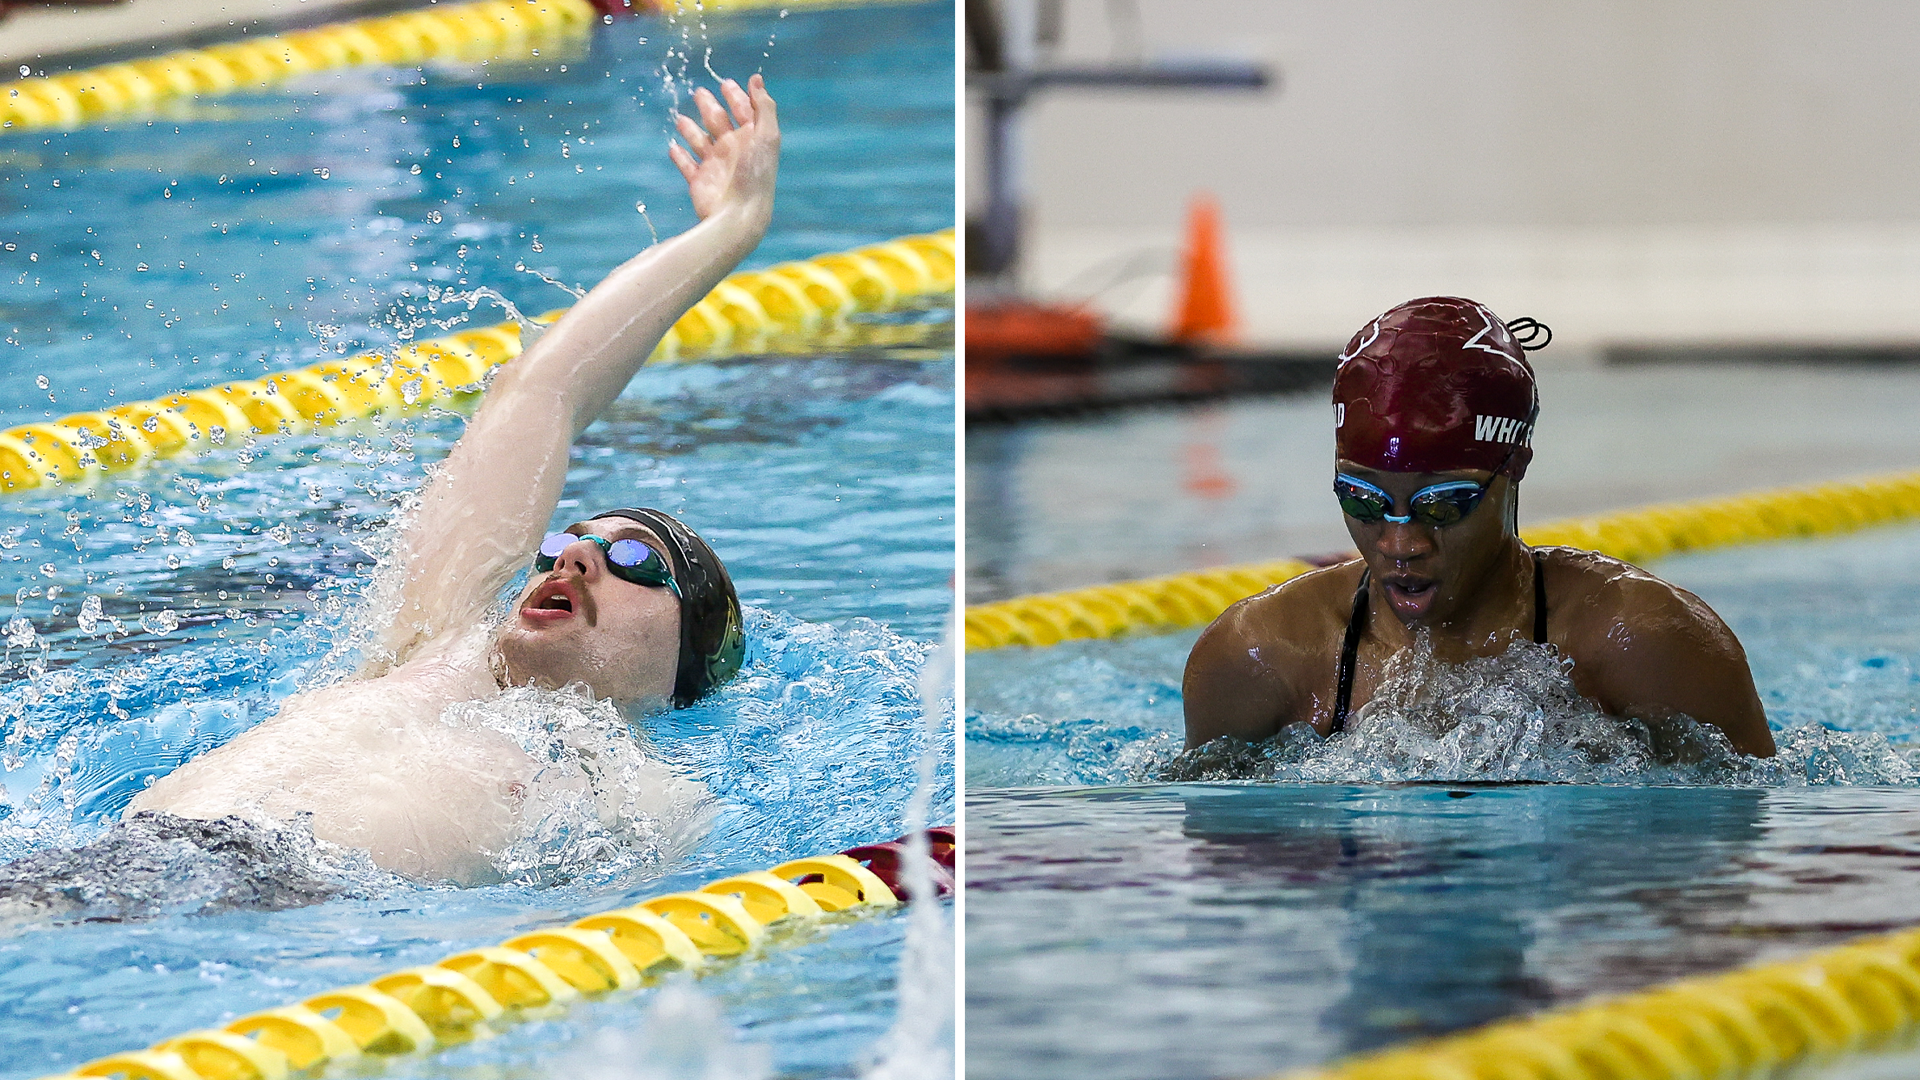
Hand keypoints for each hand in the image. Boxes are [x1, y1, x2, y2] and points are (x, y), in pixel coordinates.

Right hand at [668, 74, 778, 224]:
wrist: (738, 214)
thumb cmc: (755, 174)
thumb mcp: (766, 135)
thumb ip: (763, 107)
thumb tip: (756, 79)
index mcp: (752, 140)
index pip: (745, 113)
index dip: (737, 97)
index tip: (726, 83)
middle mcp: (735, 151)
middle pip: (720, 123)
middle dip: (710, 107)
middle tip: (699, 92)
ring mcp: (716, 167)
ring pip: (701, 142)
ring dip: (691, 130)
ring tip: (680, 119)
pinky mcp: (700, 182)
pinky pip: (687, 166)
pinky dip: (680, 157)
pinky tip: (673, 147)